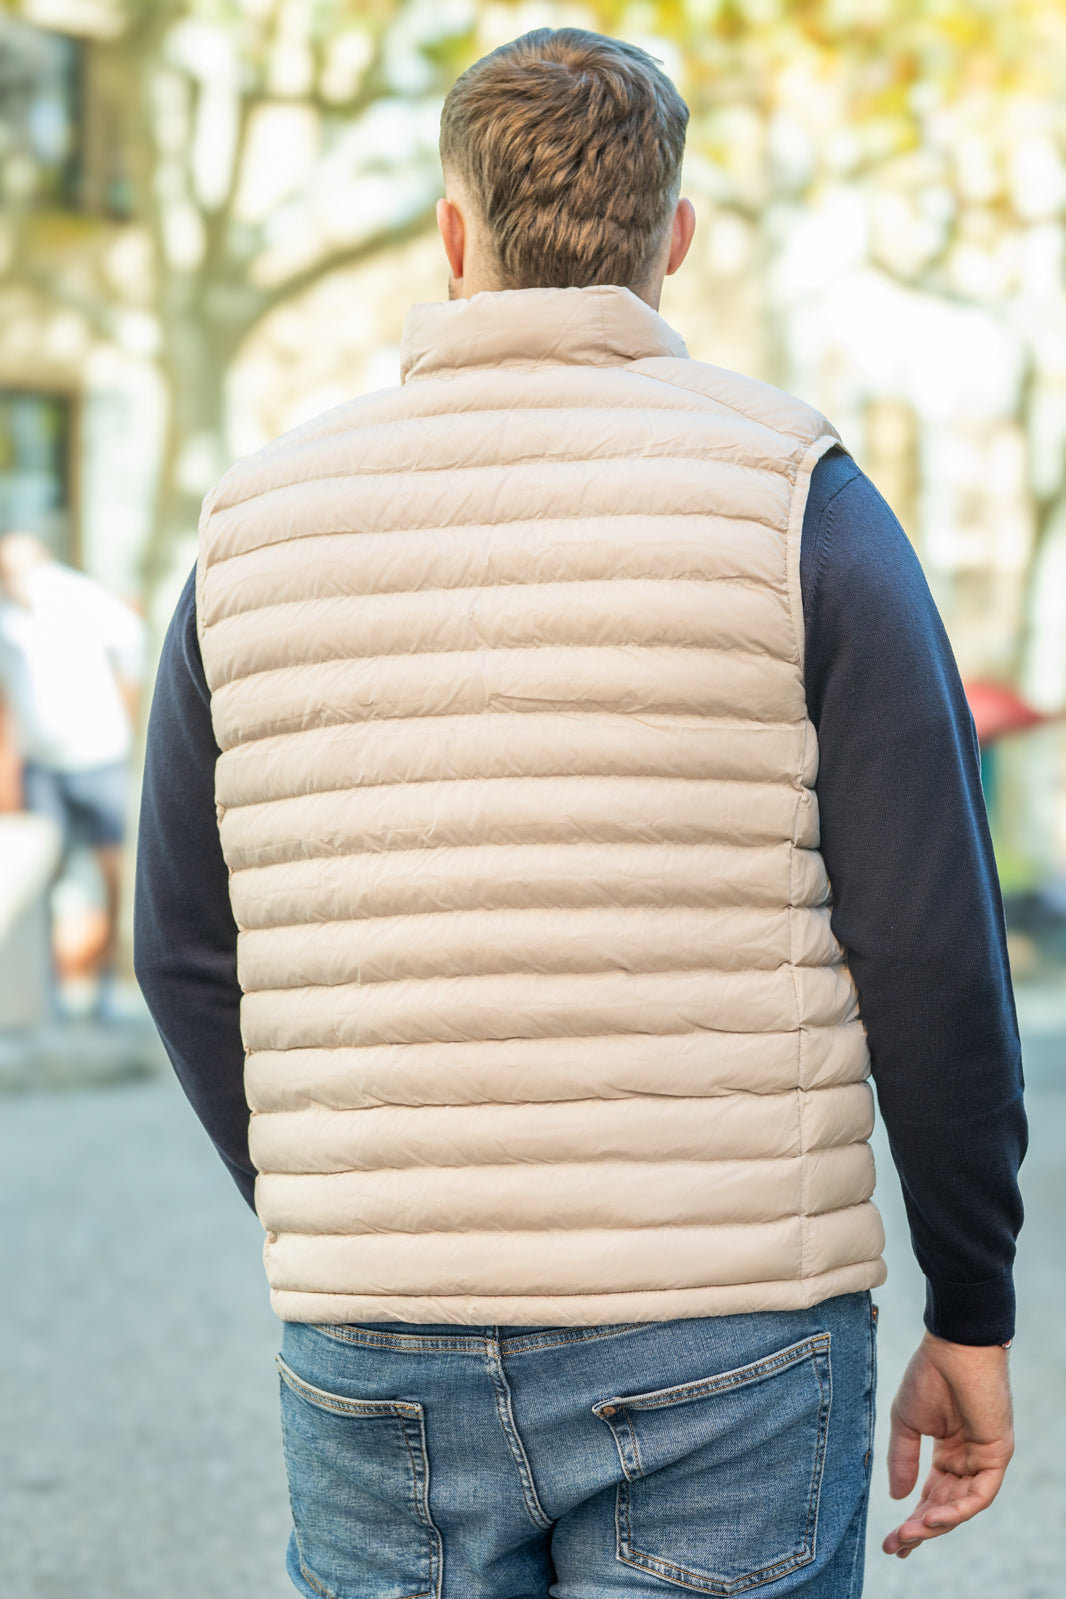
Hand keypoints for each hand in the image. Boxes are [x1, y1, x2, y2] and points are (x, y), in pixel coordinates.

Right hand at [883, 1331, 1013, 1557]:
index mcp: (948, 1452)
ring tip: (908, 1535)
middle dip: (920, 1529)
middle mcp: (968, 1460)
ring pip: (962, 1507)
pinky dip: (957, 1510)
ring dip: (935, 1524)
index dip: (912, 1518)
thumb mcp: (906, 1422)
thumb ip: (902, 1459)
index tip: (890, 1540)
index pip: (932, 1495)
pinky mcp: (998, 1455)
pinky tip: (931, 1517)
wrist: (953, 1347)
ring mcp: (984, 1459)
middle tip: (894, 1546)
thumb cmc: (929, 1375)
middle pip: (945, 1507)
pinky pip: (980, 1494)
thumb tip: (896, 1498)